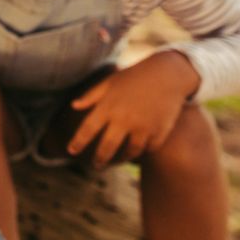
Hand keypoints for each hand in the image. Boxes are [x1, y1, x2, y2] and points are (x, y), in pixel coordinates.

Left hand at [68, 52, 200, 166]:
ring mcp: (143, 127)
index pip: (87, 129)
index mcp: (108, 106)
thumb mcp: (110, 82)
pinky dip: (144, 151)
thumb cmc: (135, 76)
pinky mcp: (159, 131)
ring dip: (122, 158)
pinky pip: (149, 149)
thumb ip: (91, 96)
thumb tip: (74, 106)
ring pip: (130, 152)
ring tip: (119, 159)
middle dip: (99, 159)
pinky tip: (139, 150)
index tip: (71, 151)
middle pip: (107, 147)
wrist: (168, 74)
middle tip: (96, 166)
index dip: (78, 142)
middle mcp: (124, 119)